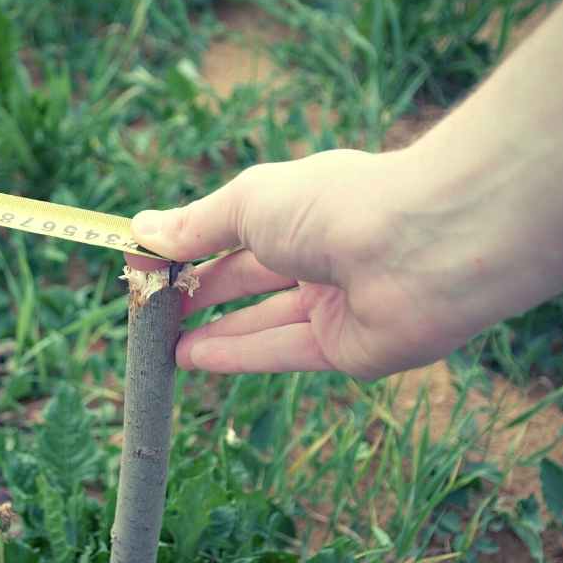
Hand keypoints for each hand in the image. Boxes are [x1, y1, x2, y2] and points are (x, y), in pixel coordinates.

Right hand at [125, 149, 477, 378]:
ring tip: (165, 344)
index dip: (194, 246)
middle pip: (251, 278)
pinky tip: (195, 358)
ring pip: (265, 321)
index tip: (150, 263)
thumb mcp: (248, 204)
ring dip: (215, 332)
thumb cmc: (334, 206)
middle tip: (151, 309)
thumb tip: (142, 231)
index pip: (239, 229)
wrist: (420, 248)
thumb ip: (196, 225)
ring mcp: (339, 303)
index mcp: (305, 206)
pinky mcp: (349, 349)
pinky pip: (284, 352)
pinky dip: (239, 355)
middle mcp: (324, 253)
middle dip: (202, 293)